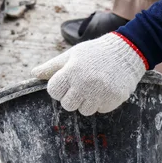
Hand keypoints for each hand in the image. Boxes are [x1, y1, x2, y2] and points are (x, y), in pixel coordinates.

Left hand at [32, 32, 147, 115]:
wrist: (127, 51)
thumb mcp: (72, 55)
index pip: (54, 91)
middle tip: (81, 86)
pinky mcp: (114, 99)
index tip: (66, 82)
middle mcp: (85, 84)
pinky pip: (100, 110)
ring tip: (94, 87)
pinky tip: (105, 89)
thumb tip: (34, 74)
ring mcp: (100, 93)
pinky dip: (101, 102)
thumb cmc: (95, 53)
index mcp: (72, 71)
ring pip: (84, 111)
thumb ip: (52, 66)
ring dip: (87, 102)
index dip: (58, 88)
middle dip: (71, 97)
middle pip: (67, 105)